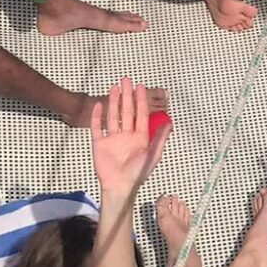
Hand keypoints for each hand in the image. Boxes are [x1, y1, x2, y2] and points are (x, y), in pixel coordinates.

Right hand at [91, 77, 169, 201]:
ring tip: (114, 87)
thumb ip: (159, 138)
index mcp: (140, 137)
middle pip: (126, 111)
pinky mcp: (100, 143)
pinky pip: (97, 127)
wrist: (119, 186)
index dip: (140, 100)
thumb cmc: (137, 173)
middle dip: (127, 96)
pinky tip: (98, 105)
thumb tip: (169, 123)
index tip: (140, 86)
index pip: (140, 114)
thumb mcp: (152, 155)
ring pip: (113, 116)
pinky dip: (97, 116)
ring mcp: (112, 138)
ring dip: (114, 102)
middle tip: (126, 80)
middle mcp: (126, 135)